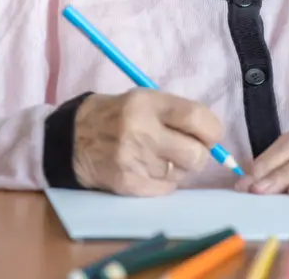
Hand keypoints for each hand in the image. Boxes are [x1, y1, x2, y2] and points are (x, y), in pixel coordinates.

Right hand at [72, 90, 225, 196]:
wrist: (75, 139)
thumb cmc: (118, 115)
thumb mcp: (145, 100)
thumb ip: (179, 114)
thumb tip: (214, 137)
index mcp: (147, 104)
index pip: (195, 117)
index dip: (213, 130)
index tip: (212, 135)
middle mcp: (141, 131)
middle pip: (195, 154)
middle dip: (200, 154)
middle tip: (190, 150)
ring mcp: (134, 160)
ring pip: (182, 175)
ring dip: (179, 168)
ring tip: (161, 157)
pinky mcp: (128, 184)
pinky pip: (166, 189)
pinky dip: (165, 182)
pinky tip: (149, 169)